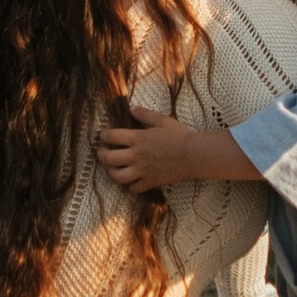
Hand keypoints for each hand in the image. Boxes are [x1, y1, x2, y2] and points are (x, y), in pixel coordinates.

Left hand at [95, 114, 251, 190]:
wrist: (194, 155)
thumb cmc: (180, 135)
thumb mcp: (162, 120)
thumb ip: (145, 114)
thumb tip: (131, 108)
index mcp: (138, 138)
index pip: (111, 136)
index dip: (103, 135)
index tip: (103, 135)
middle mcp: (136, 155)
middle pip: (108, 158)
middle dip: (101, 155)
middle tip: (103, 152)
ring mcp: (142, 170)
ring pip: (117, 176)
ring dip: (112, 172)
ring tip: (113, 168)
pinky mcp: (150, 182)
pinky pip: (133, 188)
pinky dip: (129, 185)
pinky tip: (132, 179)